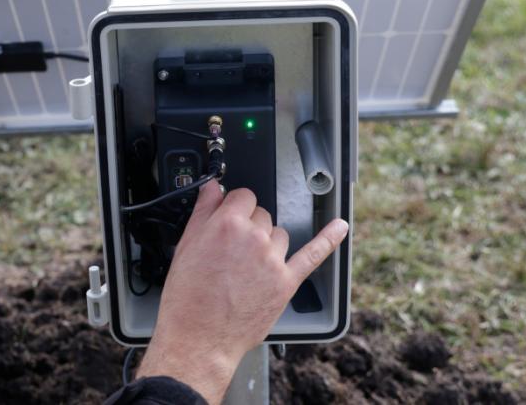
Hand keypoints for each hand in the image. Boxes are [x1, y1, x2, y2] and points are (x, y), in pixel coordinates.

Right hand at [136, 181, 349, 402]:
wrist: (199, 337)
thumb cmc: (188, 297)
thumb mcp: (186, 246)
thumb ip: (203, 211)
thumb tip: (212, 188)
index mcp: (227, 224)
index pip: (243, 196)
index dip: (235, 206)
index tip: (231, 215)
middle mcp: (254, 238)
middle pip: (262, 214)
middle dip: (250, 226)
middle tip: (234, 249)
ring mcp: (273, 260)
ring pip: (279, 234)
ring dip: (268, 241)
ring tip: (249, 264)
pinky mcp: (287, 282)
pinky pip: (313, 255)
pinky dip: (329, 240)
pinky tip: (339, 228)